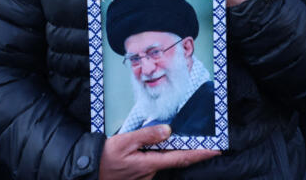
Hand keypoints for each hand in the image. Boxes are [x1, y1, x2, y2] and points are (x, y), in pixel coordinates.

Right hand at [99, 125, 219, 179]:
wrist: (88, 174)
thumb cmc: (104, 159)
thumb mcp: (123, 142)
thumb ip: (146, 135)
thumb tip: (168, 130)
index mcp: (149, 163)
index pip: (182, 157)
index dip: (201, 154)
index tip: (217, 149)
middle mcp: (151, 172)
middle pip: (174, 159)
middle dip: (187, 150)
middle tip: (202, 140)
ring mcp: (145, 176)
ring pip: (162, 161)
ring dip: (167, 151)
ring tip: (166, 139)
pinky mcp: (139, 176)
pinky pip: (152, 163)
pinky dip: (156, 154)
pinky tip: (149, 147)